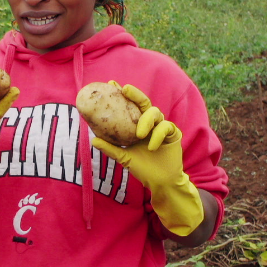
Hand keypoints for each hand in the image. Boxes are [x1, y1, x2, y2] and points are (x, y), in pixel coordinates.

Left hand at [90, 83, 202, 235]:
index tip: (111, 84)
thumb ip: (111, 148)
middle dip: (135, 94)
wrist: (160, 182)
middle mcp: (150, 123)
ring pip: (155, 112)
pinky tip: (151, 147)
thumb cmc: (143, 168)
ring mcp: (162, 127)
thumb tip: (93, 140)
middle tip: (125, 89)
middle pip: (144, 102)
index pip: (130, 106)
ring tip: (139, 135)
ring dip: (146, 121)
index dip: (122, 94)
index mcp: (139, 125)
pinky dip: (157, 136)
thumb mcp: (124, 157)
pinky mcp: (173, 133)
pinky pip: (166, 127)